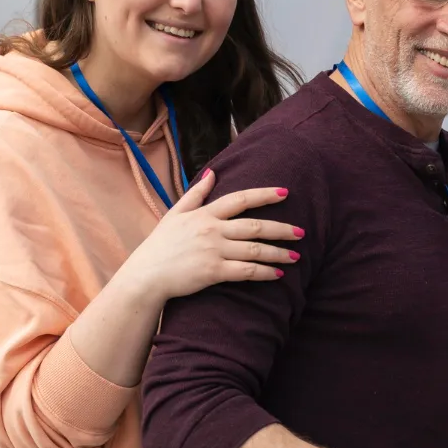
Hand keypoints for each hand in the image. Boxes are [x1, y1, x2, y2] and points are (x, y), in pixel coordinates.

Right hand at [120, 169, 302, 302]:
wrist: (145, 276)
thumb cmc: (160, 246)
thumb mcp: (175, 214)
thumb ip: (196, 194)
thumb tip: (213, 172)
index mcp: (205, 214)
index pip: (241, 199)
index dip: (265, 195)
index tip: (286, 193)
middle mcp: (212, 229)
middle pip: (255, 226)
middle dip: (281, 229)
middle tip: (301, 232)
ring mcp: (213, 250)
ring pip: (255, 249)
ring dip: (279, 253)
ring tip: (296, 256)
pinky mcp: (213, 272)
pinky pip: (246, 271)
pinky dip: (264, 272)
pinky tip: (278, 274)